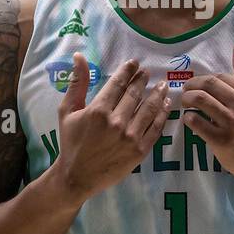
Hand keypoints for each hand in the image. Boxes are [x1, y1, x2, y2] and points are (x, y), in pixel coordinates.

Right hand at [53, 54, 169, 199]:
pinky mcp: (140, 150)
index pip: (118, 84)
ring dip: (157, 94)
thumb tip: (79, 56)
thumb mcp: (67, 111)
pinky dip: (162, 115)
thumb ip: (77, 83)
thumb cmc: (70, 142)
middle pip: (135, 94)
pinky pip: (155, 129)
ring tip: (163, 85)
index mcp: (98, 110)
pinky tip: (166, 105)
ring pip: (149, 109)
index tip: (134, 63)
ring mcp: (130, 137)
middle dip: (142, 80)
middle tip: (147, 72)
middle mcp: (116, 121)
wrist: (77, 176)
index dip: (127, 71)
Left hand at [178, 41, 233, 190]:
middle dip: (191, 86)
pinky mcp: (223, 141)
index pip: (219, 77)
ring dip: (186, 100)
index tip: (196, 86)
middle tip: (185, 93)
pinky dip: (188, 119)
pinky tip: (189, 120)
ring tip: (184, 104)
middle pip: (208, 85)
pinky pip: (197, 123)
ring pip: (200, 101)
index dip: (202, 80)